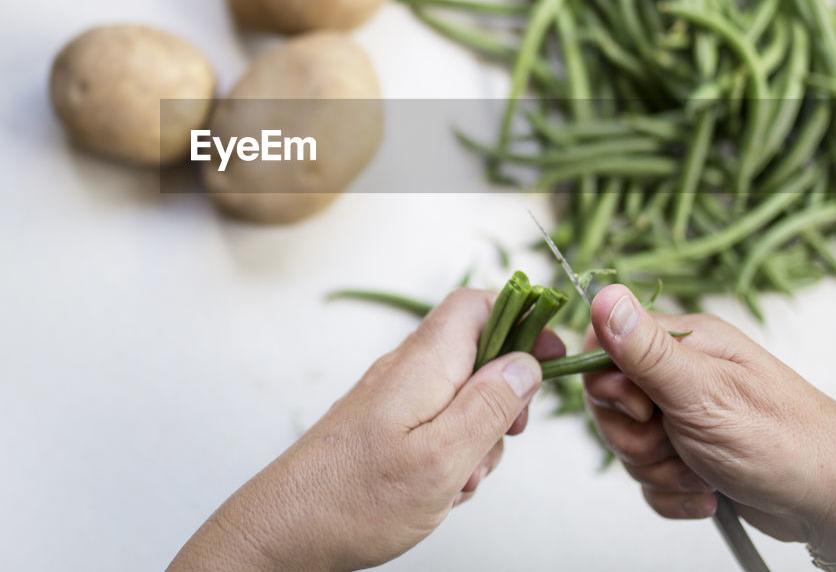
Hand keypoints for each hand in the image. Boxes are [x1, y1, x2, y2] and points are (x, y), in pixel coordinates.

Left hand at [167, 288, 564, 571]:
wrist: (284, 532)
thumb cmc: (355, 499)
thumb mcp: (442, 459)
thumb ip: (489, 406)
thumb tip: (525, 363)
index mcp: (424, 363)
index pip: (477, 303)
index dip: (522, 319)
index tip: (551, 358)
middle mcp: (407, 370)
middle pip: (478, 355)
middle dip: (504, 398)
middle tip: (501, 441)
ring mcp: (394, 399)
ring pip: (462, 398)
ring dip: (476, 439)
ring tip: (457, 481)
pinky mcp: (384, 428)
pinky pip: (437, 427)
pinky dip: (450, 456)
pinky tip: (437, 491)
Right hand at [581, 283, 835, 555]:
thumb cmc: (786, 442)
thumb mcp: (706, 394)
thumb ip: (647, 351)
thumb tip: (605, 296)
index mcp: (686, 343)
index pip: (605, 345)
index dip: (608, 383)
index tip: (642, 406)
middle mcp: (683, 374)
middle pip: (611, 403)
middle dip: (635, 437)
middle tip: (676, 443)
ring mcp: (686, 417)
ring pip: (628, 445)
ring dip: (659, 470)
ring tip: (703, 470)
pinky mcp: (690, 456)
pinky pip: (649, 478)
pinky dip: (672, 493)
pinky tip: (708, 491)